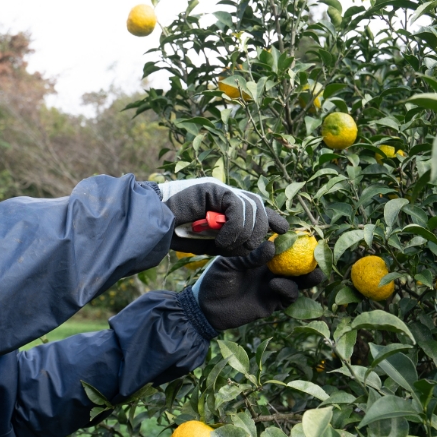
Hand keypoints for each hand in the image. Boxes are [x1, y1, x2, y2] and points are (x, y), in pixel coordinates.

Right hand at [156, 177, 287, 255]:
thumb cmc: (177, 233)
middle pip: (259, 207)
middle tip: (246, 249)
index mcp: (228, 205)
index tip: (284, 230)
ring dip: (243, 234)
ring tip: (226, 247)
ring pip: (251, 208)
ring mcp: (221, 188)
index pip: (258, 207)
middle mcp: (227, 194)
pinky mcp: (215, 188)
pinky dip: (233, 229)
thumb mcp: (211, 242)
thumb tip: (255, 247)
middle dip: (259, 232)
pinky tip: (220, 242)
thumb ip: (233, 241)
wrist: (153, 223)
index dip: (273, 218)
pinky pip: (237, 208)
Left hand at [192, 242, 324, 331]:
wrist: (206, 307)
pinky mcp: (272, 303)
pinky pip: (287, 296)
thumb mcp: (230, 262)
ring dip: (307, 277)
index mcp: (261, 257)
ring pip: (298, 282)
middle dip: (311, 261)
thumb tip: (271, 246)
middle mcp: (271, 270)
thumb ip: (250, 256)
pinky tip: (276, 284)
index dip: (296, 241)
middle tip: (318, 256)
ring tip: (312, 272)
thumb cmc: (215, 279)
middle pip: (297, 264)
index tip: (304, 234)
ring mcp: (272, 287)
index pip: (283, 247)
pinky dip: (287, 289)